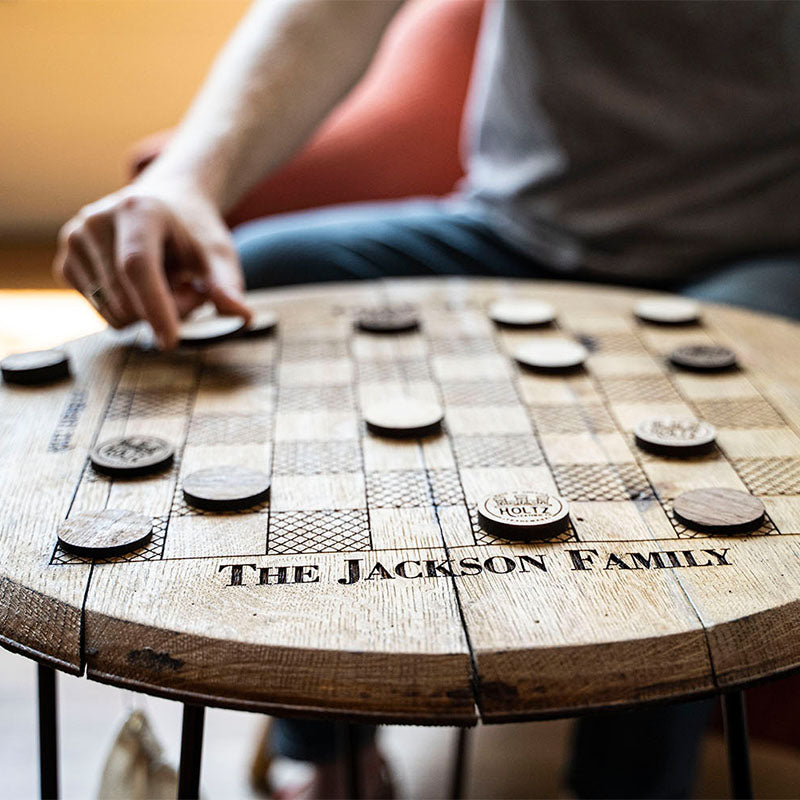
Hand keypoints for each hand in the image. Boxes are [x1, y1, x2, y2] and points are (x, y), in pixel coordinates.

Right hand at [53, 181, 250, 348]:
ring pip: (114, 313)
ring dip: (148, 314)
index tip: (171, 341)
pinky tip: (140, 286)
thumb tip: (241, 316)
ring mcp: (75, 241)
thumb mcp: (218, 253)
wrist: (164, 204)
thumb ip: (227, 285)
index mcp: (138, 210)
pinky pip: (102, 313)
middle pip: (127, 298)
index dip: (155, 306)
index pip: (138, 266)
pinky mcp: (65, 263)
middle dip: (166, 312)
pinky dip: (128, 311)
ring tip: (166, 284)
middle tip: (189, 290)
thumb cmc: (194, 232)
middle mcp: (96, 221)